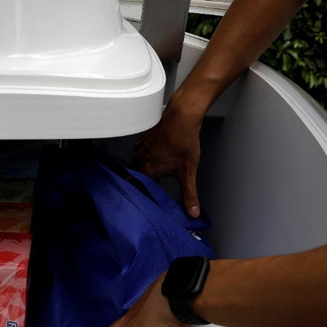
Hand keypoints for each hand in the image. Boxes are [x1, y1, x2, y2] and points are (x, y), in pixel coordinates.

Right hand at [131, 101, 202, 217]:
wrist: (183, 115)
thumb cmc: (184, 139)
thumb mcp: (188, 171)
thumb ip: (189, 193)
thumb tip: (192, 211)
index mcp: (148, 169)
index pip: (134, 186)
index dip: (136, 192)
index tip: (138, 199)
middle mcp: (141, 158)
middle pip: (135, 174)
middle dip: (141, 180)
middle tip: (148, 186)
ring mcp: (141, 146)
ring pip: (137, 161)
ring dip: (144, 166)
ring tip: (155, 170)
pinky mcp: (145, 137)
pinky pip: (142, 150)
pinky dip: (147, 154)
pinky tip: (159, 153)